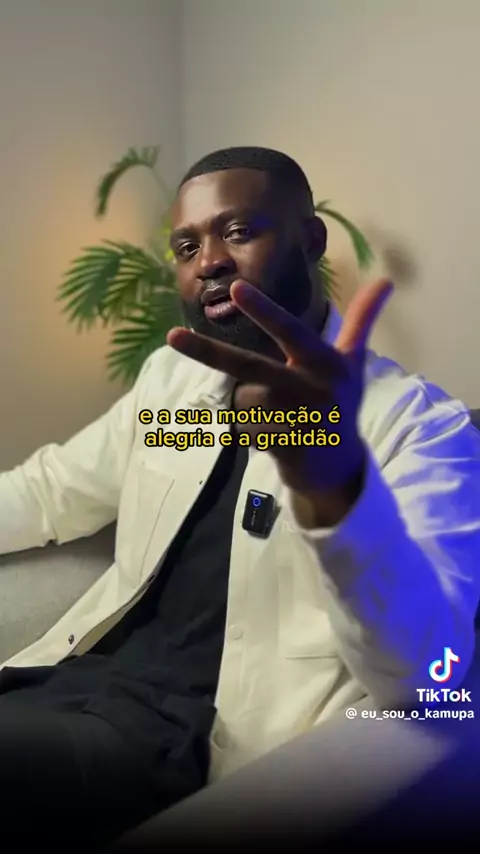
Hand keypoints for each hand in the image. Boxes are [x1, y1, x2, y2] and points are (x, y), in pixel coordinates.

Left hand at [167, 278, 392, 526]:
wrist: (340, 468)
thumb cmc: (340, 406)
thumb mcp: (353, 363)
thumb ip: (362, 321)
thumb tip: (387, 280)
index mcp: (324, 362)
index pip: (288, 330)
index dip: (262, 310)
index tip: (235, 289)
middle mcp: (312, 387)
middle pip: (247, 366)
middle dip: (207, 351)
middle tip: (172, 336)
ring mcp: (298, 420)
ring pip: (242, 402)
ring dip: (249, 412)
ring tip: (277, 421)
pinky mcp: (285, 448)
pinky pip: (244, 430)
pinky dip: (250, 435)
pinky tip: (275, 441)